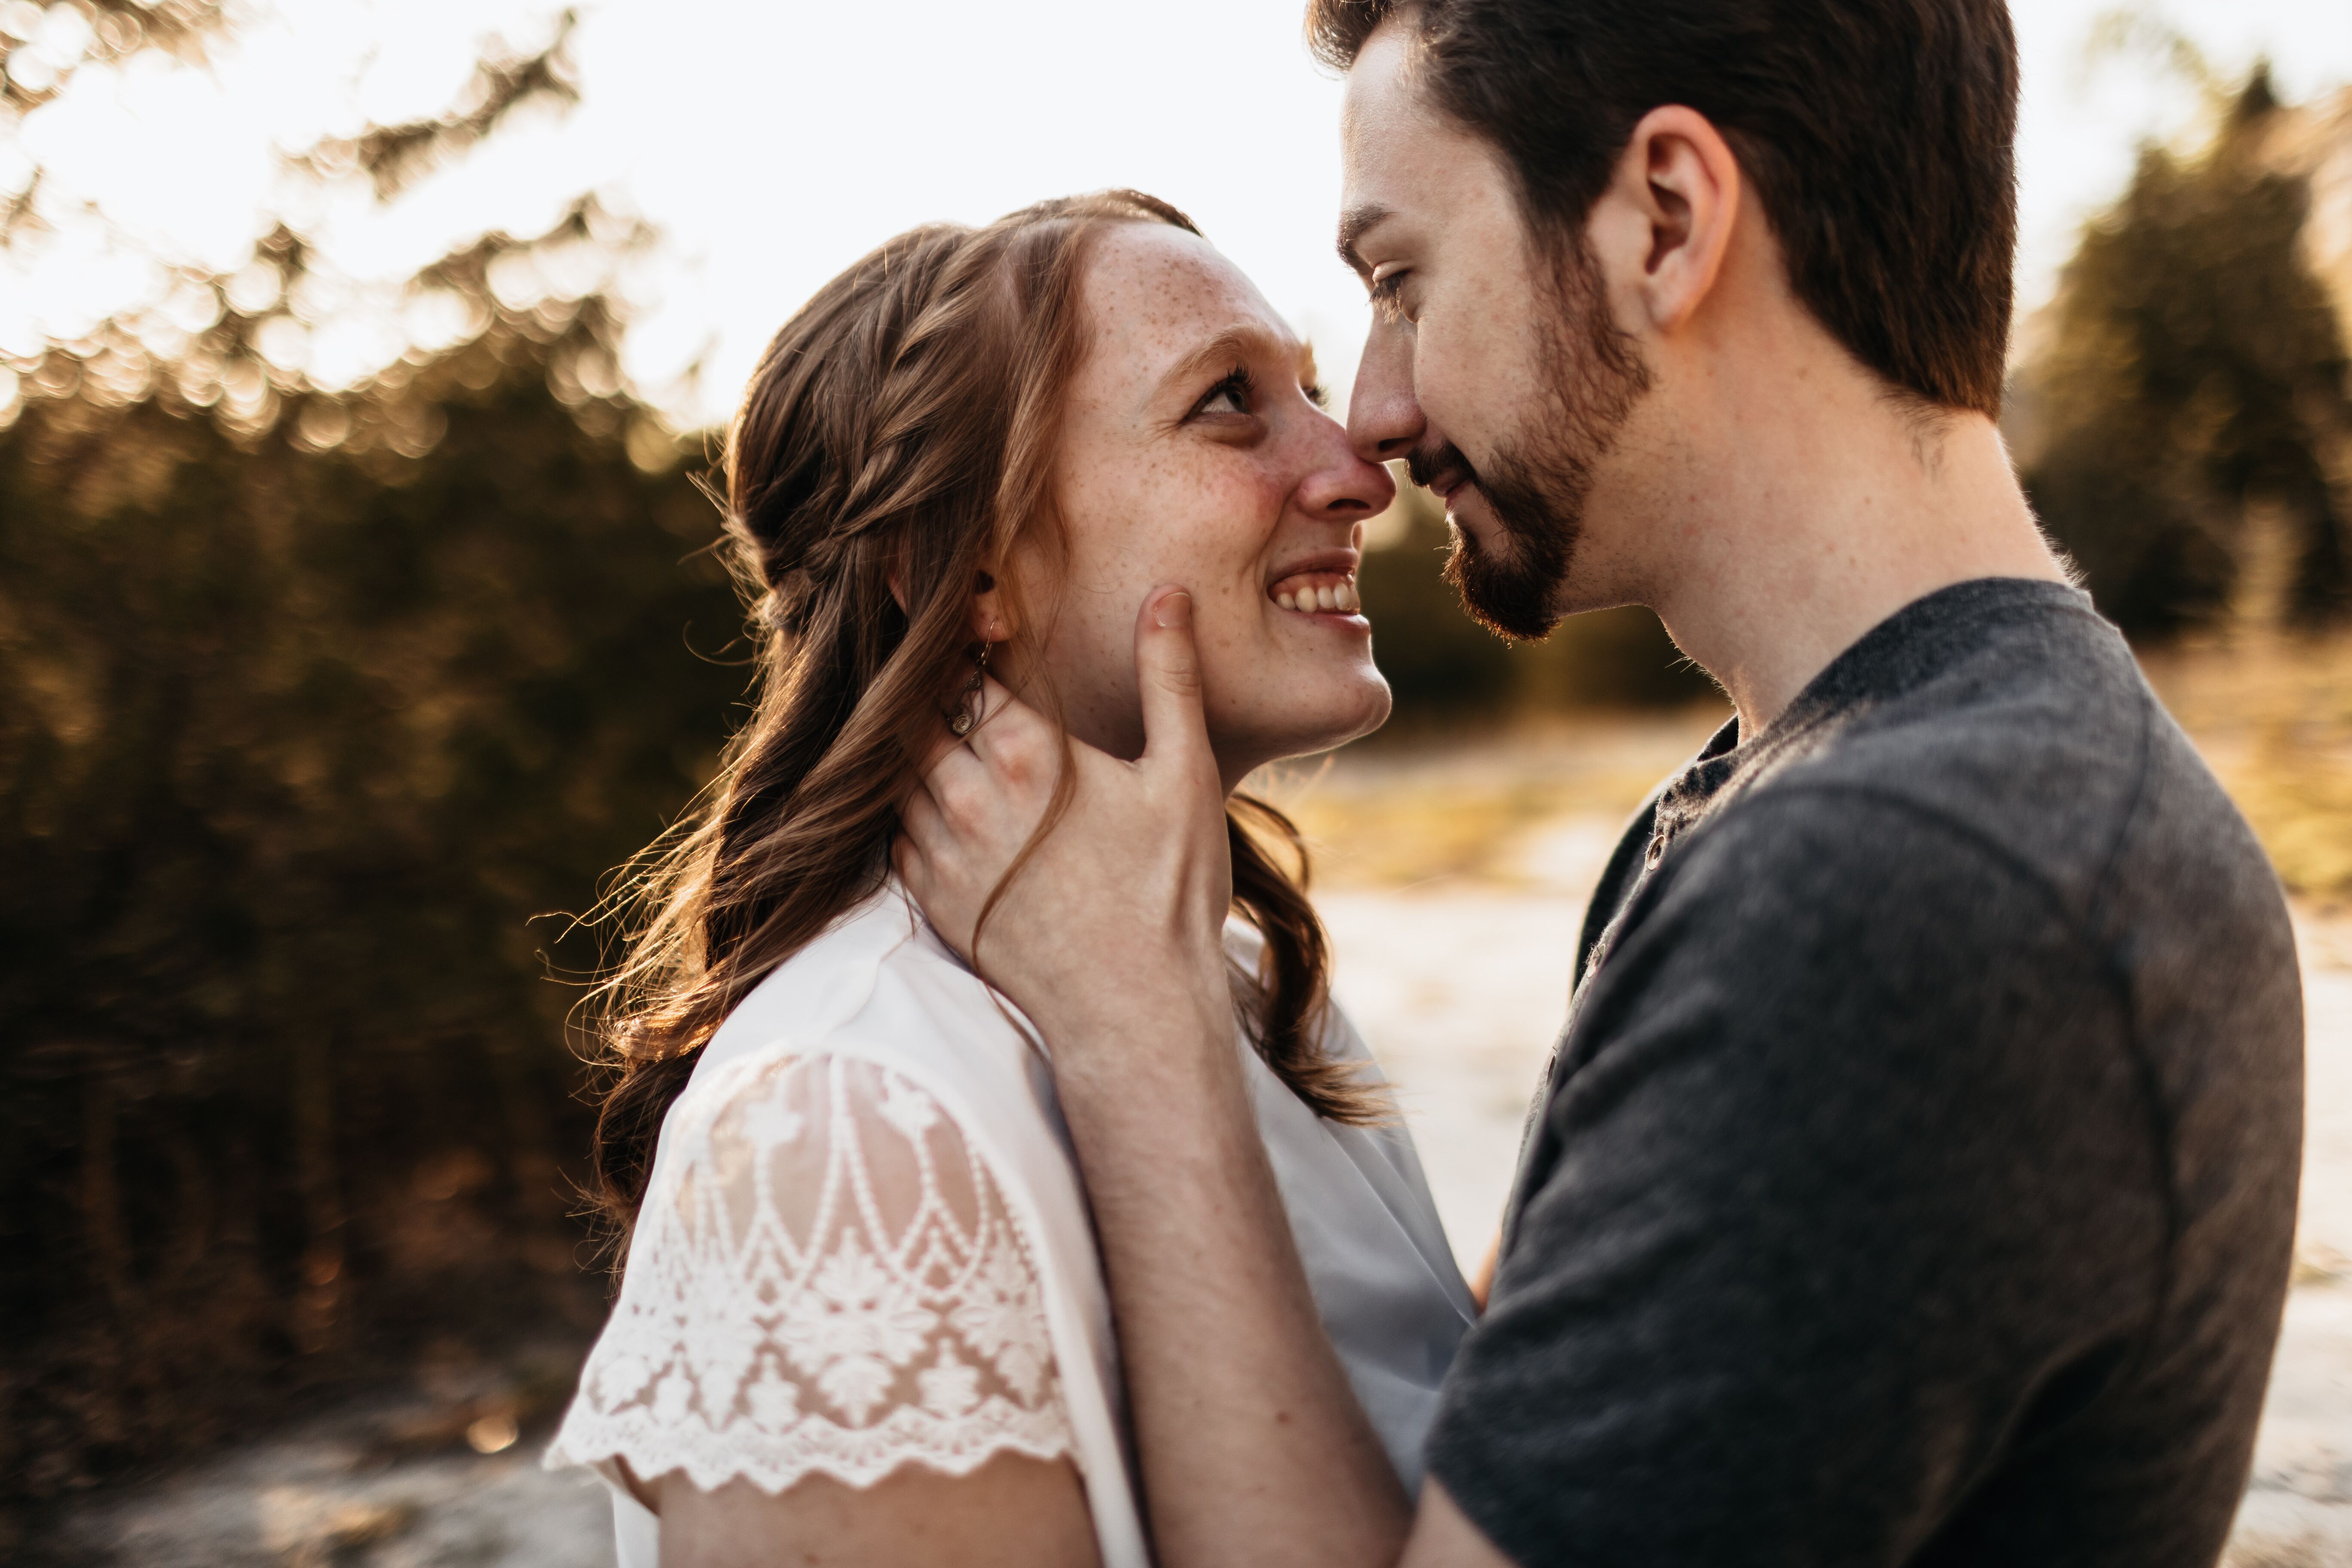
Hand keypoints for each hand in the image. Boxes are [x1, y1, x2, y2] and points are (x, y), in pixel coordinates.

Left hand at [895, 586, 1233, 1045]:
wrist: (1135, 1014)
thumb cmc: (1170, 894)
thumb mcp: (1185, 775)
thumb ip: (1168, 677)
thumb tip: (1167, 592)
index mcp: (1029, 754)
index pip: (964, 670)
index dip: (958, 638)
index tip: (957, 616)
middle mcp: (969, 796)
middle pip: (915, 714)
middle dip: (924, 687)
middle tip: (940, 670)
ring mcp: (942, 851)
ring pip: (895, 771)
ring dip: (910, 745)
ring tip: (933, 727)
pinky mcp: (931, 899)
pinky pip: (893, 832)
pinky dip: (907, 807)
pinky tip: (938, 800)